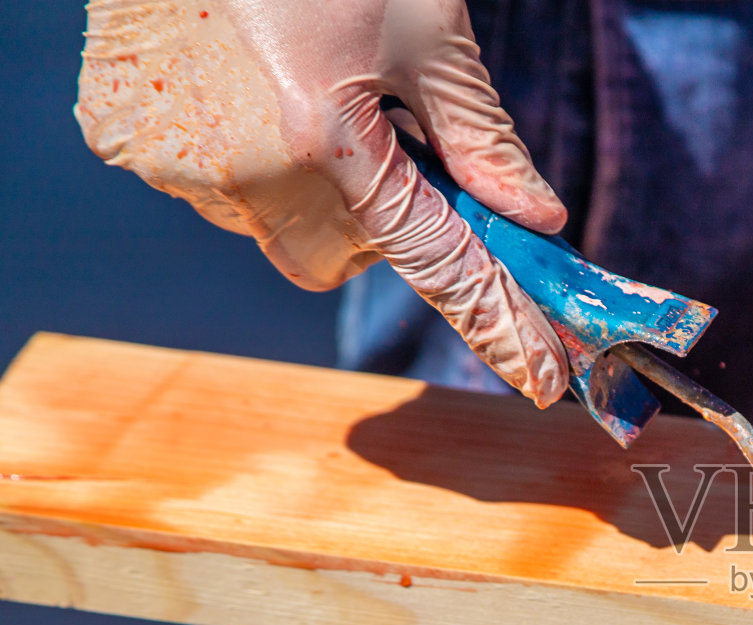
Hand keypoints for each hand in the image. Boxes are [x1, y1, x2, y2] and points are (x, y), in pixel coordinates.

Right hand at [76, 0, 569, 405]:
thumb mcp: (427, 31)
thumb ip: (480, 137)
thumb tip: (537, 215)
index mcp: (326, 138)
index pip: (435, 261)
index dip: (498, 319)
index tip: (547, 378)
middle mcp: (243, 166)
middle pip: (345, 257)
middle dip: (377, 215)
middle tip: (377, 132)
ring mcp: (172, 157)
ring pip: (277, 226)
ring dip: (307, 184)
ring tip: (300, 85)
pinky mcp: (122, 134)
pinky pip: (211, 184)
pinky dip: (241, 152)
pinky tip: (240, 83)